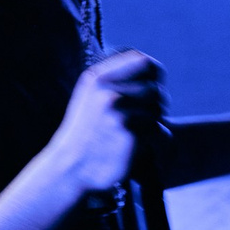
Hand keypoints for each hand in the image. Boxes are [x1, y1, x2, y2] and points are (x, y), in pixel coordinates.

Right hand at [47, 48, 166, 193]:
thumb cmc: (86, 134)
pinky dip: (157, 140)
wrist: (70, 168)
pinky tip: (140, 147)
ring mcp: (117, 111)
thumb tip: (154, 69)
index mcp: (96, 77)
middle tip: (144, 120)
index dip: (155, 74)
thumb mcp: (90, 97)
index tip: (153, 88)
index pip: (142, 61)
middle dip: (156, 104)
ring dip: (155, 123)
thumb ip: (115, 80)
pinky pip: (159, 130)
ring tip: (135, 134)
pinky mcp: (129, 132)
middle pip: (154, 88)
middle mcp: (106, 90)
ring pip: (158, 110)